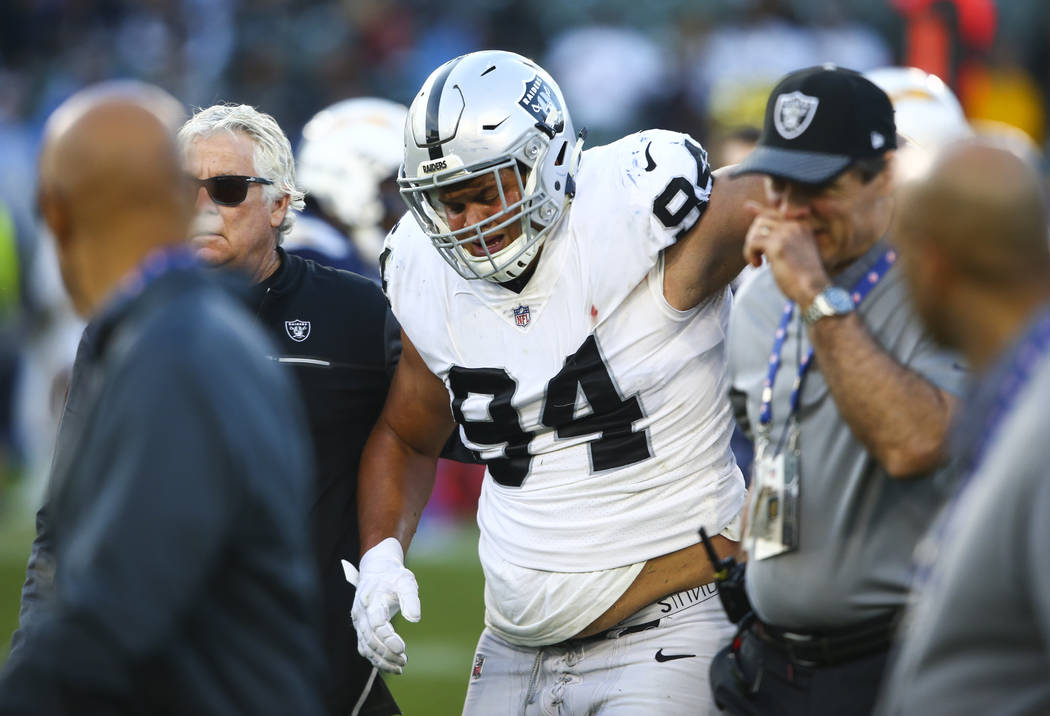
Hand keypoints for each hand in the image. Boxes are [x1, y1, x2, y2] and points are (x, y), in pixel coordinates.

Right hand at [350, 537, 420, 673]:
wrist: (376, 571)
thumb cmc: (393, 577)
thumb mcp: (406, 581)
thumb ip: (410, 598)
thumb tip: (415, 619)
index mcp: (371, 600)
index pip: (377, 623)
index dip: (388, 638)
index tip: (402, 648)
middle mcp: (361, 613)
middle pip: (370, 639)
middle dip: (386, 653)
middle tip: (404, 661)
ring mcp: (359, 622)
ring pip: (366, 647)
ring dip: (381, 660)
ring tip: (400, 667)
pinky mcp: (360, 629)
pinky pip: (365, 648)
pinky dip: (377, 659)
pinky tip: (391, 666)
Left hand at [743, 200, 829, 309]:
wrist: (812, 289)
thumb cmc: (803, 277)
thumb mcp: (795, 253)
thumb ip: (782, 241)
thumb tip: (759, 235)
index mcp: (802, 225)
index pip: (776, 212)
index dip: (760, 210)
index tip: (748, 207)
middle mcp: (794, 225)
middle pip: (762, 219)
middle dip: (754, 236)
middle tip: (756, 255)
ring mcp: (786, 233)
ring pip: (755, 230)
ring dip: (751, 246)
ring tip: (757, 262)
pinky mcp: (776, 245)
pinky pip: (752, 242)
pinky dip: (749, 254)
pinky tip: (757, 266)